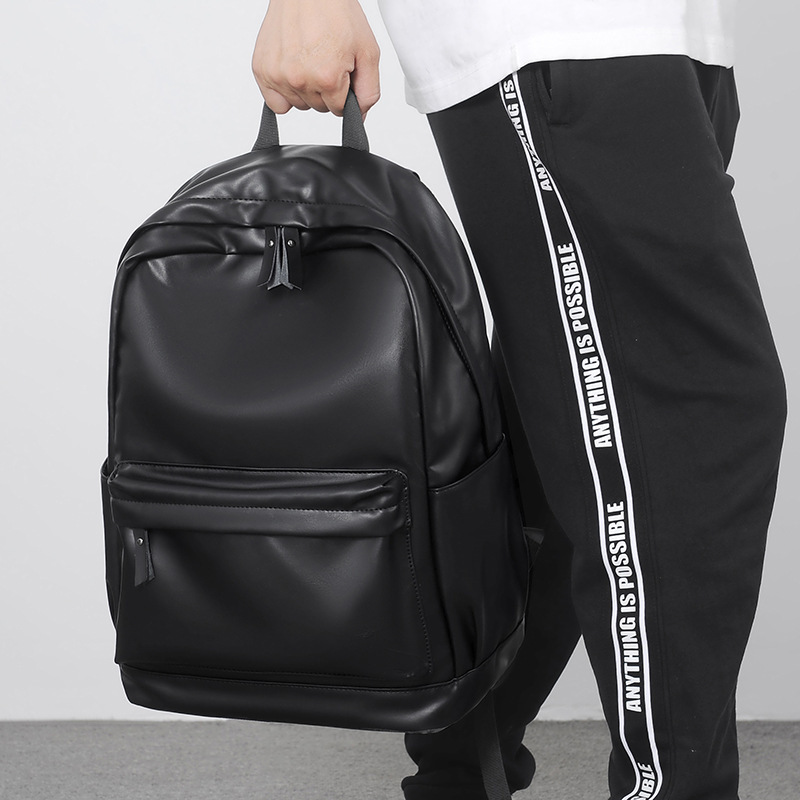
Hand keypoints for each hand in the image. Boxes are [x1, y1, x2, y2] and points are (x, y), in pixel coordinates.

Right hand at [252, 0, 380, 119]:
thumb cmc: (336, 12)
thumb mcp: (367, 51)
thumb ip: (369, 91)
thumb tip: (359, 117)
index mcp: (327, 77)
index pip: (340, 110)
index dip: (345, 92)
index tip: (341, 71)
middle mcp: (300, 79)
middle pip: (319, 108)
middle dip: (327, 90)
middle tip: (326, 60)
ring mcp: (278, 75)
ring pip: (300, 105)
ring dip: (307, 90)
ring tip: (309, 60)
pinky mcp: (262, 70)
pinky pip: (275, 104)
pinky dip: (284, 94)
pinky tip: (293, 73)